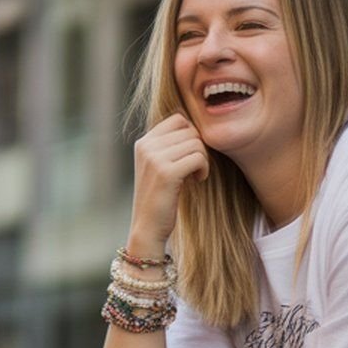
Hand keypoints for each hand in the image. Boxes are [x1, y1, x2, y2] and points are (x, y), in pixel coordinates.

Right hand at [129, 112, 210, 247]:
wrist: (148, 228)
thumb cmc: (160, 198)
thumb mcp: (159, 166)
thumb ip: (171, 146)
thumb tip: (195, 126)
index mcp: (144, 142)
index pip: (178, 119)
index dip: (192, 135)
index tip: (190, 156)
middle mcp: (146, 146)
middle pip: (190, 131)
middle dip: (199, 149)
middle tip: (196, 168)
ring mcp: (154, 158)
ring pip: (196, 143)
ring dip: (203, 160)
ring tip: (196, 175)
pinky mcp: (166, 172)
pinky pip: (198, 157)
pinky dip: (204, 169)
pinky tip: (198, 180)